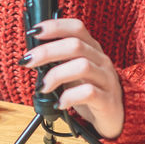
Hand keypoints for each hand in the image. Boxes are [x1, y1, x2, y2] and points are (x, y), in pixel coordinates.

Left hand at [24, 18, 123, 138]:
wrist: (117, 117)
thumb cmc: (91, 91)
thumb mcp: (74, 72)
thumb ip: (59, 61)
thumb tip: (32, 56)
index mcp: (92, 49)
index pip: (76, 28)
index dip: (54, 26)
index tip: (34, 32)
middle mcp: (101, 60)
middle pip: (75, 45)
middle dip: (47, 51)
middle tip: (28, 61)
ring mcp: (106, 80)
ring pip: (82, 66)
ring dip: (56, 75)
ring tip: (43, 86)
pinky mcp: (107, 101)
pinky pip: (88, 93)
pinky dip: (69, 97)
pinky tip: (59, 103)